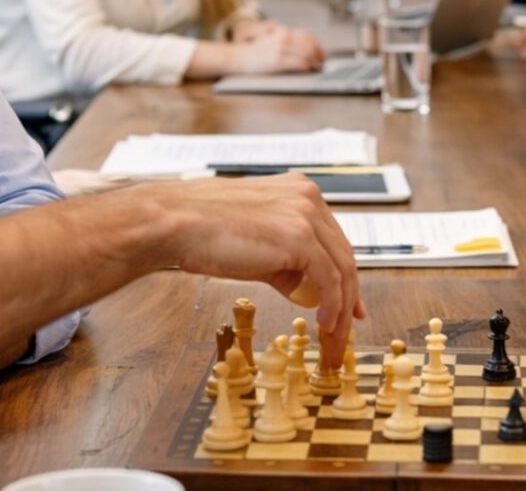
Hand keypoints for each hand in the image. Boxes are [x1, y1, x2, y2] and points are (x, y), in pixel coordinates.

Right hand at [156, 172, 365, 364]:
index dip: (343, 274)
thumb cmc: (203, 230)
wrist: (175, 223)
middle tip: (346, 325)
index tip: (348, 301)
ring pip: (343, 268)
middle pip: (343, 253)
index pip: (333, 238)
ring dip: (343, 307)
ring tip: (334, 334)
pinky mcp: (300, 237)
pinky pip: (330, 280)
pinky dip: (333, 306)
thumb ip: (285, 261)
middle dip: (349, 295)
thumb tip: (306, 287)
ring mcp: (306, 214)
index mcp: (298, 191)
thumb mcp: (256, 243)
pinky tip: (325, 323)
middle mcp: (308, 197)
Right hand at [230, 23, 324, 73]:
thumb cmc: (256, 51)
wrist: (239, 57)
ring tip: (317, 67)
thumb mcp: (272, 39)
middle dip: (318, 55)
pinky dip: (306, 65)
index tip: (322, 55)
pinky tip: (308, 69)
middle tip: (322, 63)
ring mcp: (280, 48)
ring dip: (314, 61)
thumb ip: (287, 40)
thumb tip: (306, 48)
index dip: (318, 46)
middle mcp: (283, 38)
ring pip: (306, 53)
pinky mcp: (277, 60)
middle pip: (309, 45)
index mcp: (283, 32)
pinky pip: (297, 62)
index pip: (307, 37)